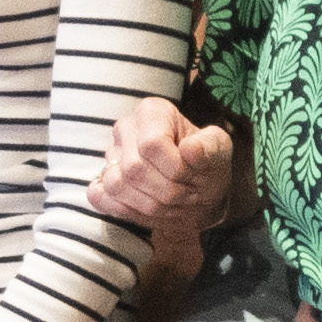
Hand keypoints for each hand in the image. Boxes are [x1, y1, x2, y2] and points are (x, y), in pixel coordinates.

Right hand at [85, 98, 238, 242]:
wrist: (197, 187)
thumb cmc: (206, 163)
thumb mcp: (220, 150)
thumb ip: (210, 147)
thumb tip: (190, 149)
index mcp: (153, 111)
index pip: (152, 144)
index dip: (174, 168)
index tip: (193, 174)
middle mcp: (125, 128)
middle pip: (134, 169)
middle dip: (167, 191)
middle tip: (188, 194)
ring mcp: (110, 155)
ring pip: (117, 185)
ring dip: (150, 204)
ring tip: (172, 203)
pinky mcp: (101, 179)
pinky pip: (101, 198)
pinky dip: (125, 209)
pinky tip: (148, 206)